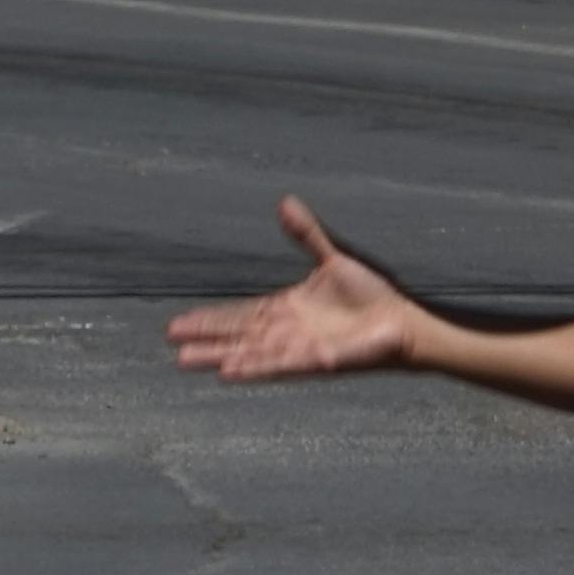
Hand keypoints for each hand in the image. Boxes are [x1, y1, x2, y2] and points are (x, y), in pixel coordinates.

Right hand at [166, 198, 423, 384]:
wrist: (401, 320)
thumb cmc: (371, 296)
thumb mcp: (332, 258)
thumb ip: (306, 234)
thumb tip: (284, 202)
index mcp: (285, 309)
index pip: (239, 314)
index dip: (209, 318)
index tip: (177, 324)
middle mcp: (286, 332)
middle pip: (236, 335)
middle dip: (205, 338)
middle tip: (172, 343)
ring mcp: (298, 348)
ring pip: (249, 353)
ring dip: (219, 355)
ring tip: (186, 360)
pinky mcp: (315, 361)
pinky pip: (278, 365)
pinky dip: (253, 368)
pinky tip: (227, 372)